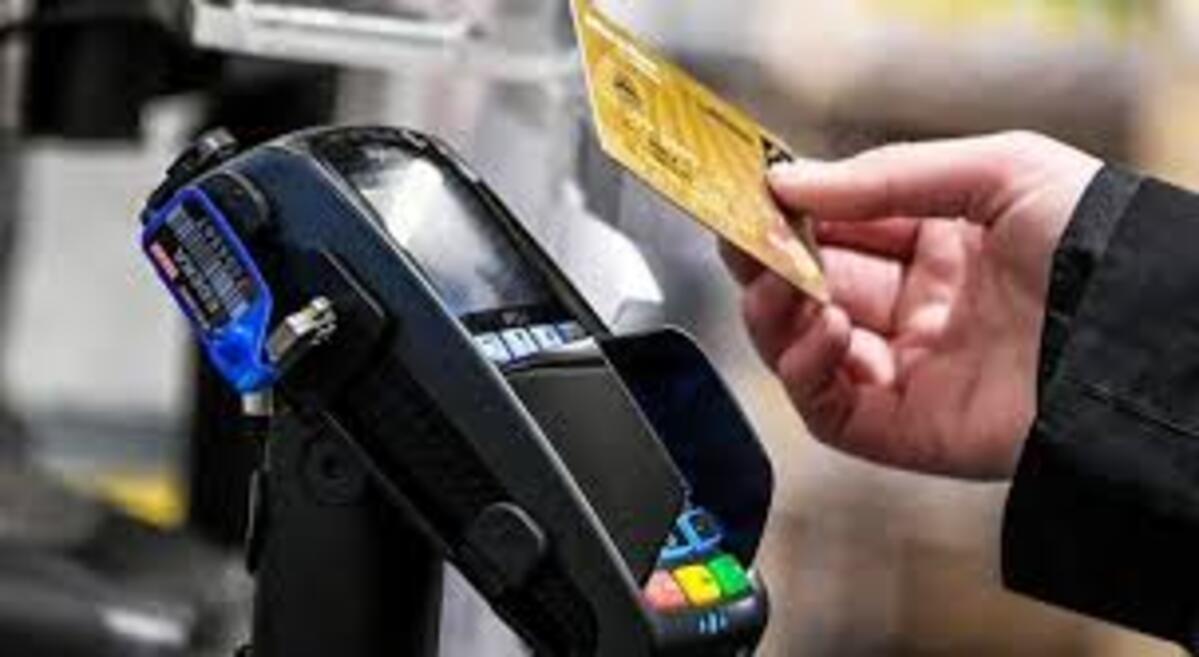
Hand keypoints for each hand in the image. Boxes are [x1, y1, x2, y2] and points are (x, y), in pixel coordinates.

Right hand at [723, 132, 1101, 478]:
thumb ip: (886, 176)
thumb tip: (787, 182)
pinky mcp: (906, 429)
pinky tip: (823, 332)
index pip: (839, 232)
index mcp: (940, 248)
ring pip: (802, 351)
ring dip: (776, 317)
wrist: (1138, 338)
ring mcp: (910, 372)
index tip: (753, 195)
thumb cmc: (1096, 245)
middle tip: (743, 239)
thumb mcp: (998, 171)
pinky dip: (804, 372)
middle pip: (808, 290)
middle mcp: (918, 310)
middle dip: (767, 264)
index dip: (792, 216)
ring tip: (784, 287)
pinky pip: (827, 409)